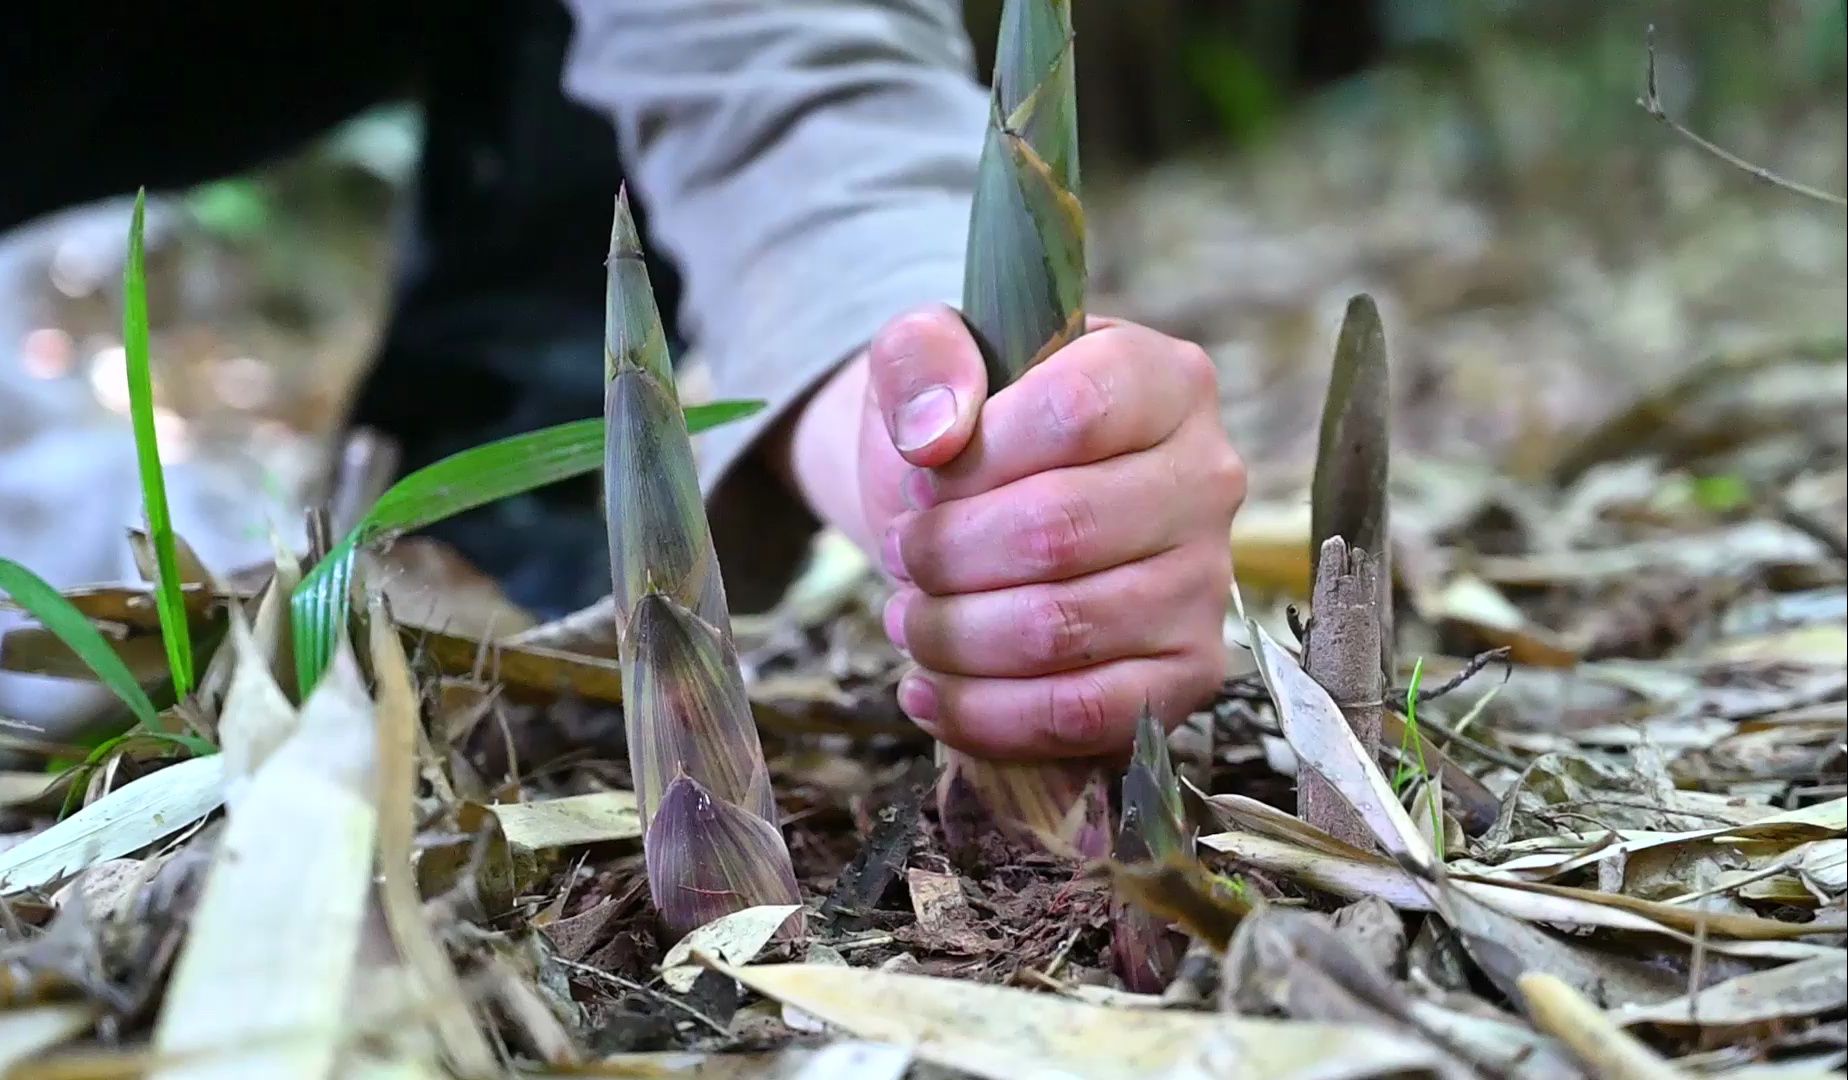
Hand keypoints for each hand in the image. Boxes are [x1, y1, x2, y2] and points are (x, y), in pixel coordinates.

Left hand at [832, 304, 1243, 760]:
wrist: (986, 513)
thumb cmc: (968, 431)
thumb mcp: (929, 354)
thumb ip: (922, 357)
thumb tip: (934, 436)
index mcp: (1164, 381)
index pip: (1074, 412)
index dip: (974, 457)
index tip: (922, 476)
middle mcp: (1207, 479)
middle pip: (1060, 530)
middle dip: (948, 555)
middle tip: (905, 556)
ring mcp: (1206, 583)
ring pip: (1061, 628)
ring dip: (953, 635)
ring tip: (909, 618)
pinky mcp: (1188, 674)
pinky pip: (1085, 714)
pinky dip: (986, 714)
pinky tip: (930, 690)